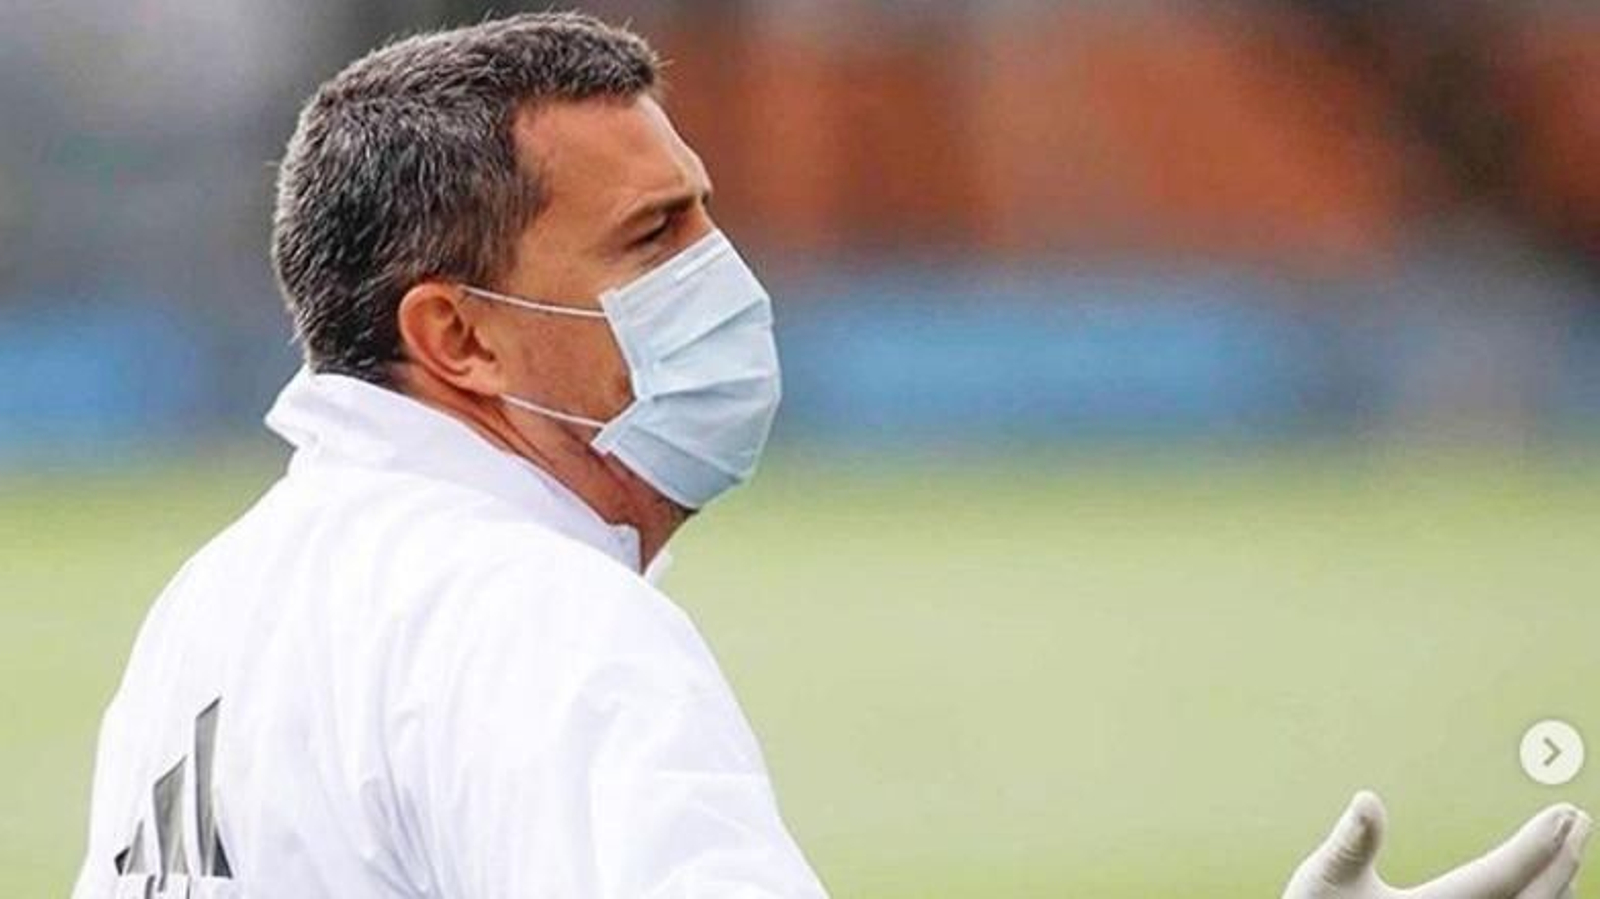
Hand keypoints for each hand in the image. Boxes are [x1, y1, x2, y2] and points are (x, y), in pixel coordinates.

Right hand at [1284, 792, 1591, 898]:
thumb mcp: (1323, 880)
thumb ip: (1351, 843)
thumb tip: (1369, 800)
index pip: (1500, 876)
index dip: (1536, 845)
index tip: (1564, 813)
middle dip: (1561, 861)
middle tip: (1579, 821)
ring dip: (1557, 887)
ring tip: (1568, 857)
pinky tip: (1540, 897)